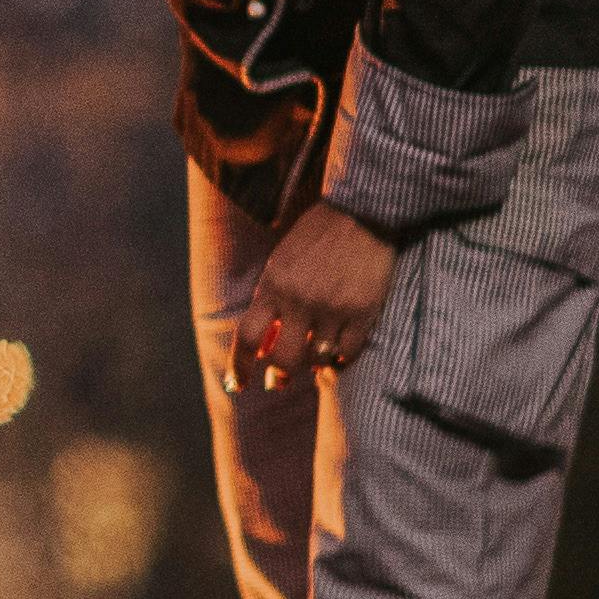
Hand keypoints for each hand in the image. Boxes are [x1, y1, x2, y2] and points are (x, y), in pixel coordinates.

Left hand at [241, 201, 401, 390]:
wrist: (360, 213)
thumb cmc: (315, 235)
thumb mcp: (281, 261)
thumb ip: (271, 299)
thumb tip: (264, 345)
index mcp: (274, 285)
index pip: (248, 337)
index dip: (239, 367)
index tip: (234, 385)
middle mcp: (301, 301)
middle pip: (284, 359)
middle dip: (279, 374)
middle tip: (278, 380)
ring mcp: (334, 308)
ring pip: (318, 359)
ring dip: (311, 364)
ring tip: (311, 358)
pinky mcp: (364, 312)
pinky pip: (348, 353)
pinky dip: (341, 358)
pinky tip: (337, 354)